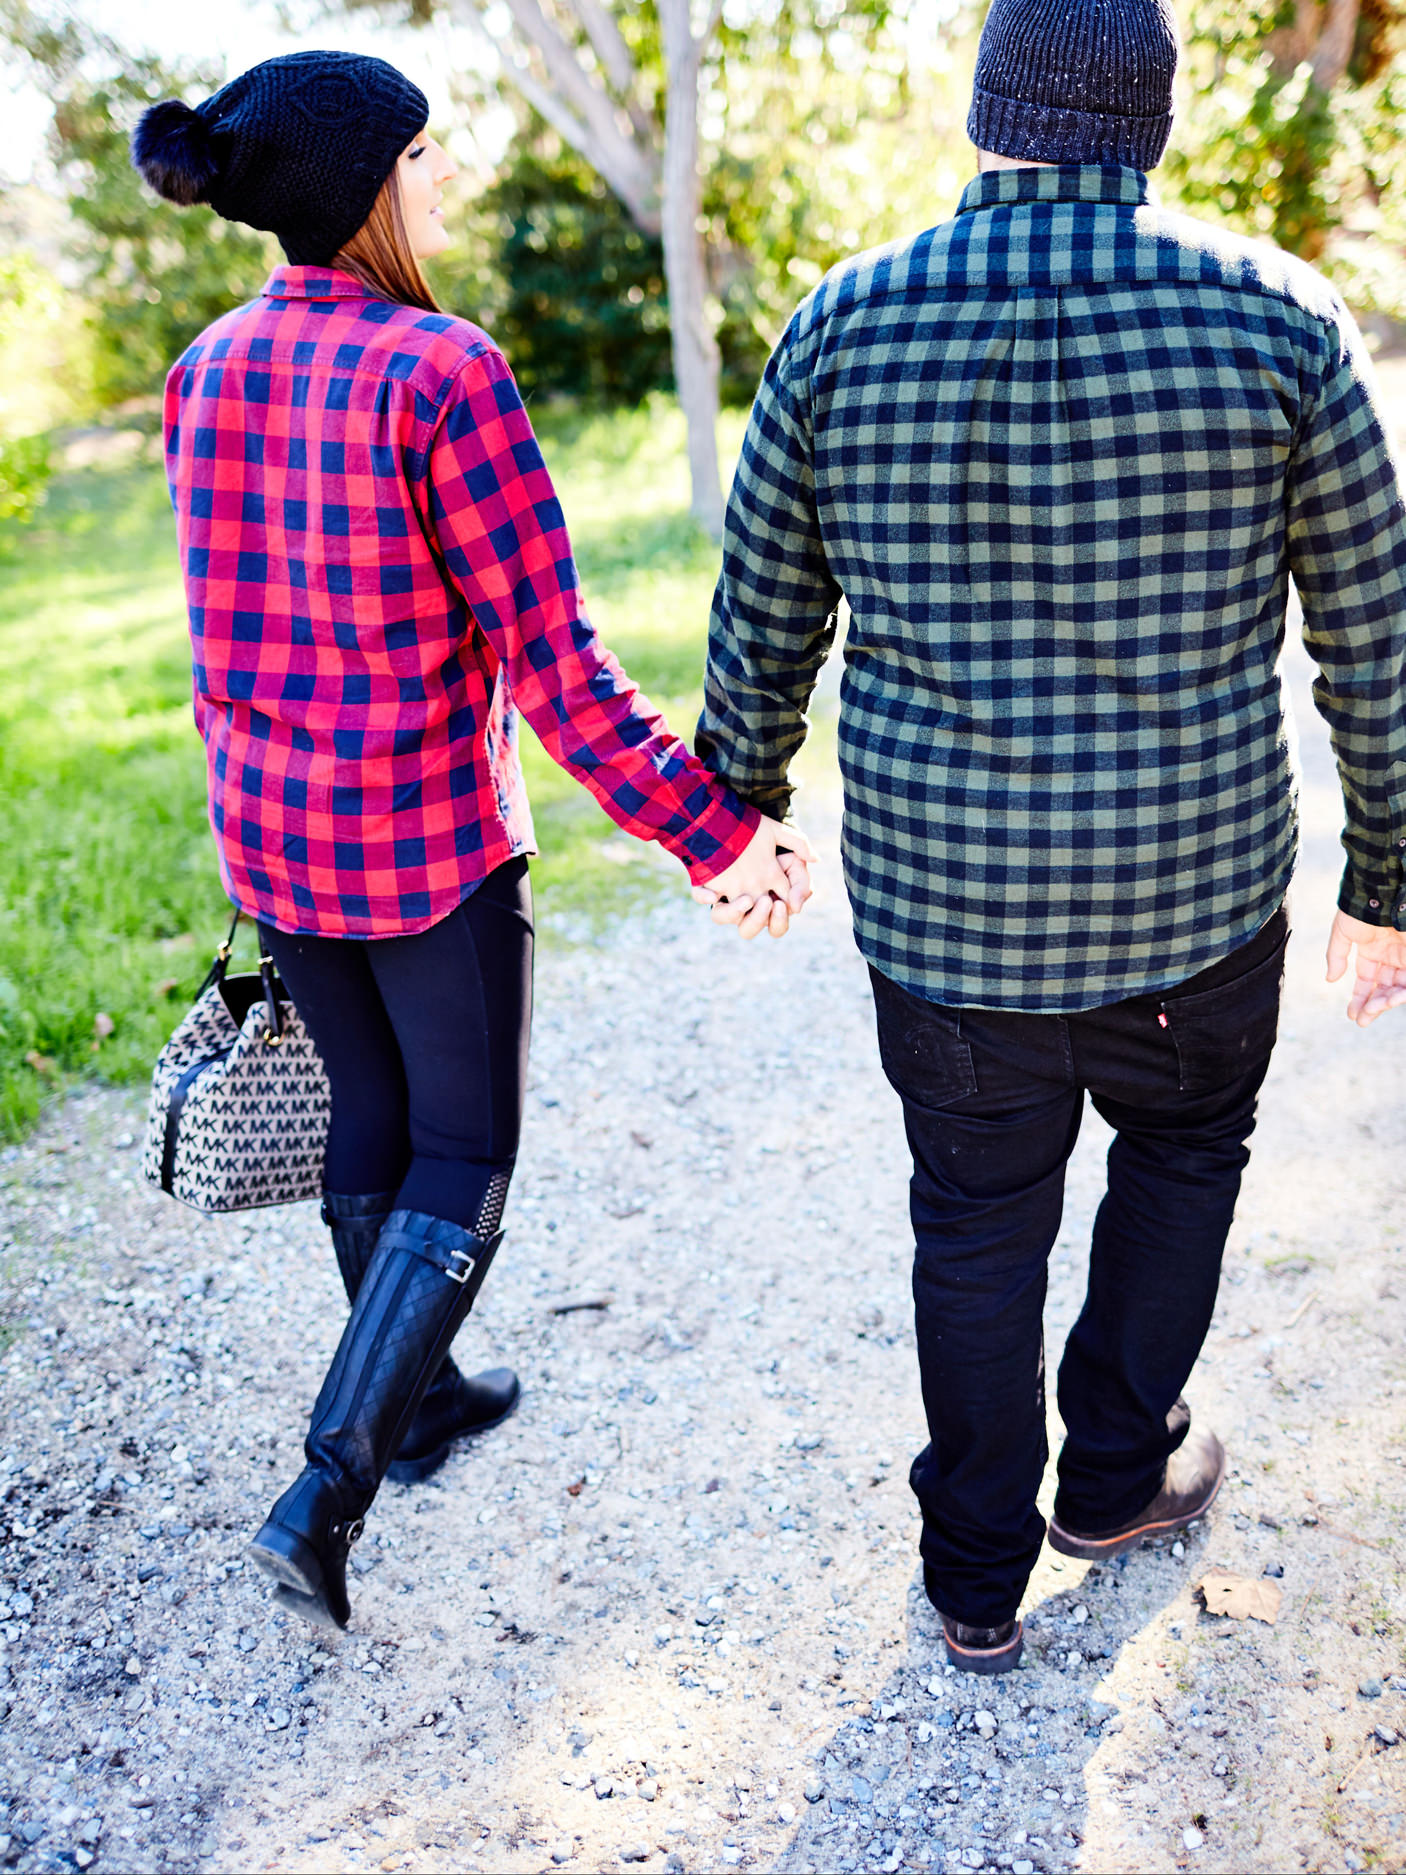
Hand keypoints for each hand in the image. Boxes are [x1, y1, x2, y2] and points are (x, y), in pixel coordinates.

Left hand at [690, 819, 815, 940]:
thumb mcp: (793, 857)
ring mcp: (724, 891)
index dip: (779, 918)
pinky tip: (713, 893)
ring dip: (734, 913)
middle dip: (759, 920)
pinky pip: (700, 895)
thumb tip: (797, 906)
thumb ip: (802, 880)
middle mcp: (743, 901)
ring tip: (746, 899)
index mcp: (766, 902)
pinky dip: (704, 896)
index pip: (776, 923)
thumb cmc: (772, 845)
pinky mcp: (707, 878)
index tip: (781, 903)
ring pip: (722, 917)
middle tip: (767, 901)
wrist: (747, 823)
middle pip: (748, 929)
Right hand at [1325, 910, 1405, 1024]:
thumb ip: (1336, 956)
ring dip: (1386, 1002)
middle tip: (1363, 1019)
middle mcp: (1391, 956)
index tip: (1352, 1015)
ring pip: (1398, 988)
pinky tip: (1390, 1000)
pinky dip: (1402, 993)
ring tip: (1374, 1010)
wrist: (1379, 893)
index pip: (1368, 981)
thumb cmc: (1360, 910)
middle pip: (1384, 988)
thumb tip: (1330, 979)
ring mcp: (1405, 957)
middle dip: (1373, 1006)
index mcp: (1373, 951)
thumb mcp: (1343, 933)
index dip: (1360, 998)